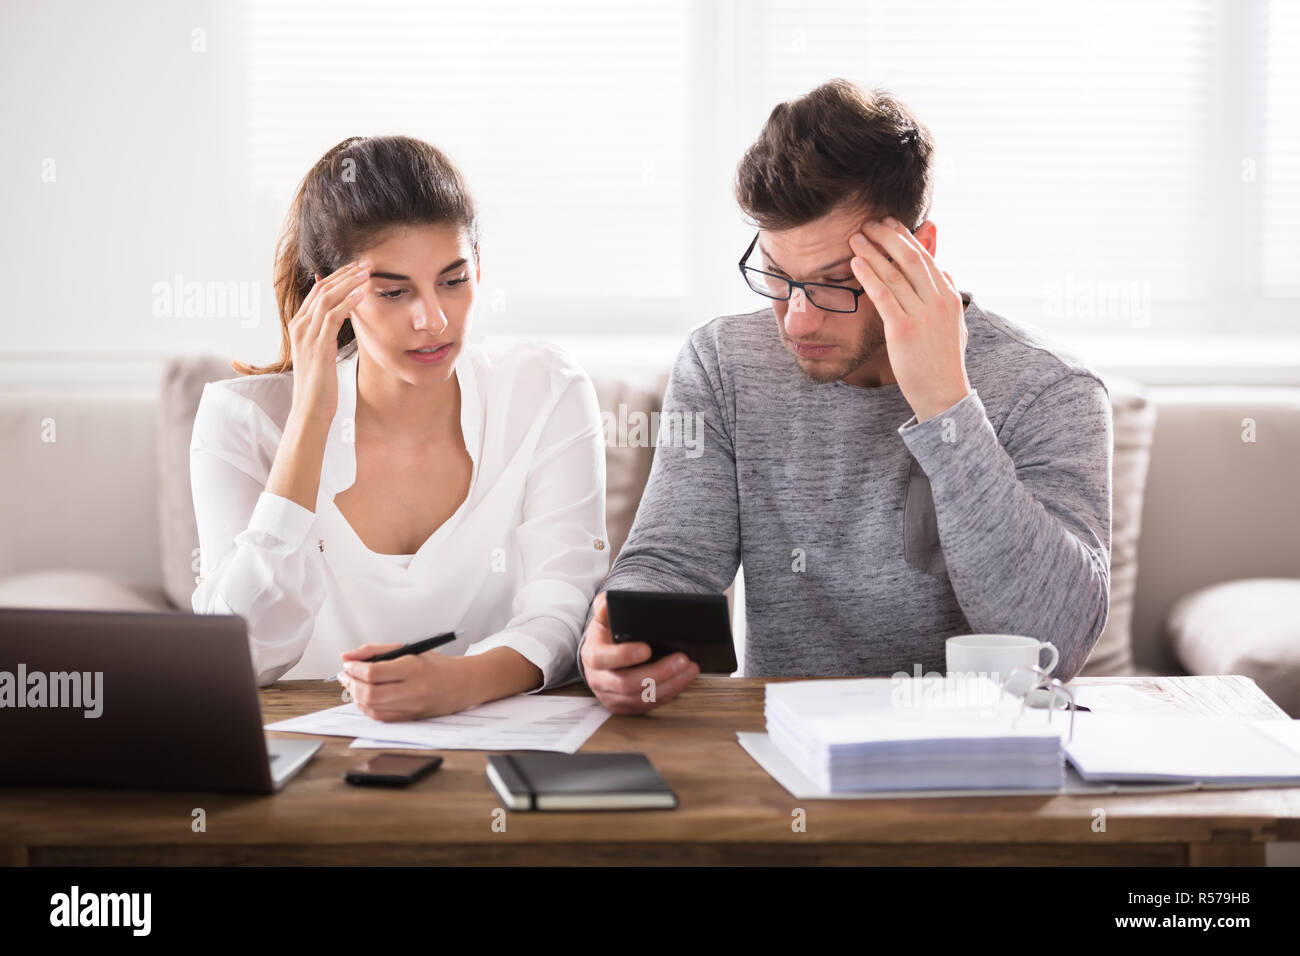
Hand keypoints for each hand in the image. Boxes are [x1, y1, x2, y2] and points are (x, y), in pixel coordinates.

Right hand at [288, 259, 370, 426]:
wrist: (310, 409)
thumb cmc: (320, 384)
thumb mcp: (321, 353)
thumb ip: (326, 333)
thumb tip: (340, 317)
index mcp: (299, 325)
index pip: (318, 291)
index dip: (339, 277)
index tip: (358, 268)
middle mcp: (299, 326)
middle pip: (322, 289)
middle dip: (346, 273)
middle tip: (367, 263)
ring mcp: (307, 335)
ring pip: (327, 298)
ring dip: (350, 283)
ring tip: (368, 273)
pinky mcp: (318, 345)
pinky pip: (332, 316)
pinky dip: (348, 302)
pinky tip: (362, 294)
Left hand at [337, 642, 465, 719]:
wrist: (464, 683)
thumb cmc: (436, 665)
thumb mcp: (409, 650)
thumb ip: (376, 651)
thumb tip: (347, 656)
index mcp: (414, 667)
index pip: (374, 672)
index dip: (355, 669)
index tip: (348, 664)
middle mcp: (414, 689)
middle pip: (370, 693)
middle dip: (352, 684)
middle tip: (347, 676)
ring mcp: (412, 707)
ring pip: (372, 707)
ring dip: (356, 696)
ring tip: (354, 685)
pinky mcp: (411, 718)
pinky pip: (380, 717)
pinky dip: (367, 707)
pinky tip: (366, 697)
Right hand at [579, 592, 699, 715]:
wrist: (601, 657)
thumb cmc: (607, 636)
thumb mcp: (603, 618)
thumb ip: (605, 607)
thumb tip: (610, 602)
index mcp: (592, 655)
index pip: (602, 659)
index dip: (624, 656)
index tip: (647, 648)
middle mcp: (599, 680)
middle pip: (626, 683)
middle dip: (658, 672)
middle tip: (682, 659)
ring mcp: (611, 697)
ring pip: (641, 698)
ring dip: (670, 684)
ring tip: (689, 669)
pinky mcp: (624, 707)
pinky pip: (647, 705)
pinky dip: (669, 693)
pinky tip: (683, 680)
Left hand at [849, 219, 969, 422]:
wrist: (943, 394)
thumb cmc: (943, 361)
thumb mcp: (954, 323)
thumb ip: (948, 296)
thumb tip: (943, 270)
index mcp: (949, 297)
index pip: (925, 258)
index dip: (905, 238)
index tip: (888, 224)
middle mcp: (938, 301)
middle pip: (910, 258)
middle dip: (887, 236)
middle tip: (868, 223)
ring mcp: (922, 315)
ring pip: (894, 274)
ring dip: (873, 252)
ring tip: (855, 238)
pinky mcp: (903, 330)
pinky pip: (883, 296)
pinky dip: (869, 276)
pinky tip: (855, 263)